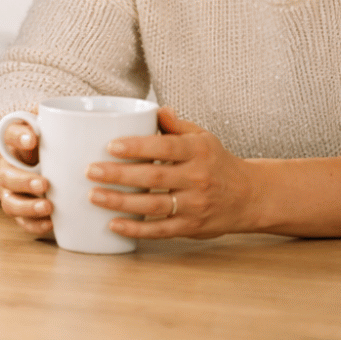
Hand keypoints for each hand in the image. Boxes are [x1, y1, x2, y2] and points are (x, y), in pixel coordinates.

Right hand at [0, 110, 53, 238]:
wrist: (27, 162)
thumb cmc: (42, 144)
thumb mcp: (45, 128)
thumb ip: (54, 122)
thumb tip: (72, 117)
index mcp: (12, 143)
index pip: (10, 134)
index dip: (19, 137)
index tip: (32, 139)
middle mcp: (6, 168)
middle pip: (7, 175)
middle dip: (24, 181)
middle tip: (44, 183)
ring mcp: (10, 192)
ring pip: (10, 203)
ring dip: (28, 207)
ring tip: (48, 207)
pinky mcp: (19, 209)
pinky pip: (21, 222)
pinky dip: (34, 224)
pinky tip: (51, 223)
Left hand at [86, 107, 256, 239]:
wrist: (249, 196)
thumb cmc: (217, 163)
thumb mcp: (203, 138)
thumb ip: (176, 126)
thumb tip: (155, 109)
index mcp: (198, 151)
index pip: (165, 147)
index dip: (137, 147)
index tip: (110, 146)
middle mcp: (198, 178)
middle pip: (154, 177)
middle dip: (119, 175)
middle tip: (91, 171)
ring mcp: (195, 205)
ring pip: (153, 205)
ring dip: (121, 202)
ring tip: (93, 195)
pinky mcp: (191, 227)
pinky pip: (160, 230)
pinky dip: (136, 229)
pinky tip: (113, 225)